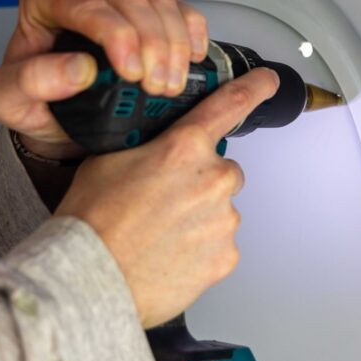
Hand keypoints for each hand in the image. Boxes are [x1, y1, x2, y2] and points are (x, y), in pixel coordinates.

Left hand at [0, 0, 209, 158]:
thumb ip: (29, 83)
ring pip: (158, 2)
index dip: (118, 37)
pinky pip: (178, 7)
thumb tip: (78, 69)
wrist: (56, 106)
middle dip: (152, 45)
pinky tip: (192, 58)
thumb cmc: (30, 97)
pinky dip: (191, 32)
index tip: (133, 74)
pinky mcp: (147, 1)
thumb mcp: (8, 100)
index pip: (86, 5)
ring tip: (170, 85)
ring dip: (174, 45)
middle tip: (158, 87)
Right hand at [55, 67, 279, 327]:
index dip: (254, 89)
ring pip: (221, 210)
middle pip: (223, 172)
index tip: (268, 82)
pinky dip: (201, 248)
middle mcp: (214, 180)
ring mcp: (224, 220)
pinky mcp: (226, 256)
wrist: (91, 278)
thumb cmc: (93, 223)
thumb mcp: (109, 159)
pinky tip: (171, 253)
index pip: (231, 105)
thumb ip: (147, 144)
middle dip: (200, 182)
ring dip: (199, 218)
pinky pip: (220, 244)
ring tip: (160, 234)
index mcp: (185, 148)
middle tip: (164, 201)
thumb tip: (156, 143)